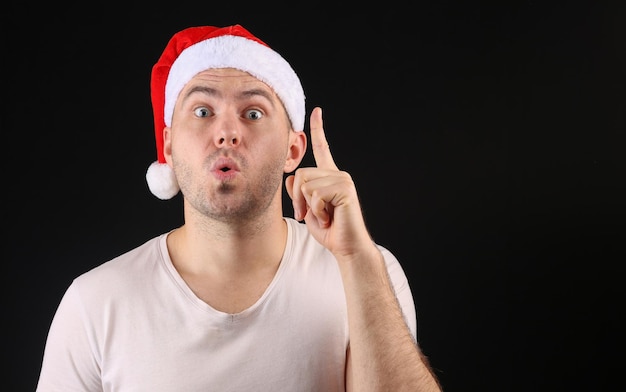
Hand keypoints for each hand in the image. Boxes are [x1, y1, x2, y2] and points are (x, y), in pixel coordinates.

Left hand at [285, 107, 373, 257]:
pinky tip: (330, 218)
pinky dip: (317, 211)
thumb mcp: (307, 208)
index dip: (318, 130)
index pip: (322, 149)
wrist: (347, 247)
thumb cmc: (329, 230)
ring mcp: (342, 179)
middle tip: (309, 215)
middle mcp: (337, 174)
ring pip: (305, 185)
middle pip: (300, 174)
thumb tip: (293, 179)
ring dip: (308, 207)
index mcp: (329, 176)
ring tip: (323, 217)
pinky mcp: (344, 188)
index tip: (317, 111)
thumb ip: (298, 191)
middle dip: (297, 199)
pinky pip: (316, 195)